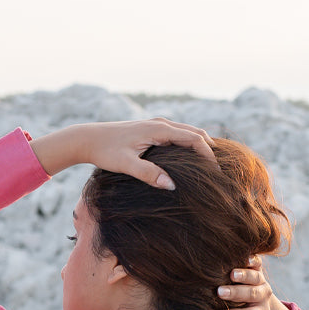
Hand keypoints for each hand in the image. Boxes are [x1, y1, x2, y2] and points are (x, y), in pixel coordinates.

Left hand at [31, 119, 216, 188]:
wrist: (88, 138)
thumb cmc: (106, 151)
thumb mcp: (127, 165)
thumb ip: (149, 174)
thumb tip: (172, 186)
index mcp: (159, 129)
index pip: (193, 139)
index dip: (208, 155)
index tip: (216, 173)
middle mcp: (161, 123)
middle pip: (195, 133)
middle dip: (209, 150)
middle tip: (219, 171)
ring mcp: (157, 125)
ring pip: (188, 133)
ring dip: (201, 147)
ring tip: (210, 167)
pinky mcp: (152, 130)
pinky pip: (178, 135)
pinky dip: (190, 145)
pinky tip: (191, 160)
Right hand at [216, 258, 293, 309]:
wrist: (255, 300)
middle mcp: (263, 296)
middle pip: (252, 295)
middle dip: (236, 293)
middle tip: (220, 292)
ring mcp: (261, 281)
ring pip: (255, 277)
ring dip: (244, 275)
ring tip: (231, 274)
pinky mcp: (258, 268)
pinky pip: (257, 263)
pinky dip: (252, 260)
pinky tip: (244, 258)